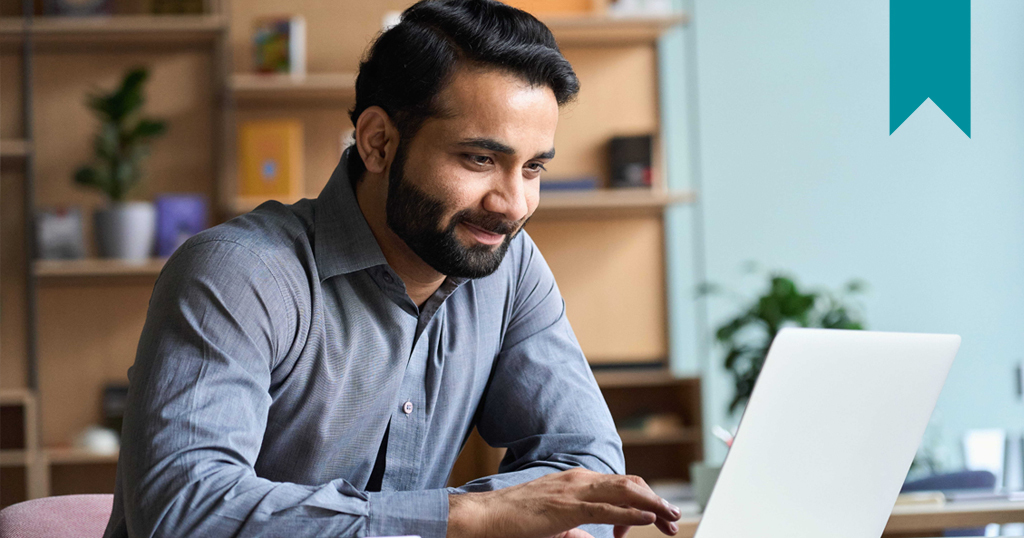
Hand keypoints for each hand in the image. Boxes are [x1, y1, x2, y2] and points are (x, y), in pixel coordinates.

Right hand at [447, 468, 680, 537]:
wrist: (485, 517)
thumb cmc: (515, 522)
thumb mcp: (555, 526)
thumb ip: (577, 531)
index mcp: (576, 482)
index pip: (620, 486)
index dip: (643, 501)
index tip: (655, 521)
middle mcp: (579, 480)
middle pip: (630, 485)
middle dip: (656, 501)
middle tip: (674, 520)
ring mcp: (573, 491)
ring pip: (624, 492)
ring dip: (652, 504)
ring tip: (671, 517)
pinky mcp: (567, 507)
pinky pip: (607, 508)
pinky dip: (632, 513)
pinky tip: (648, 519)